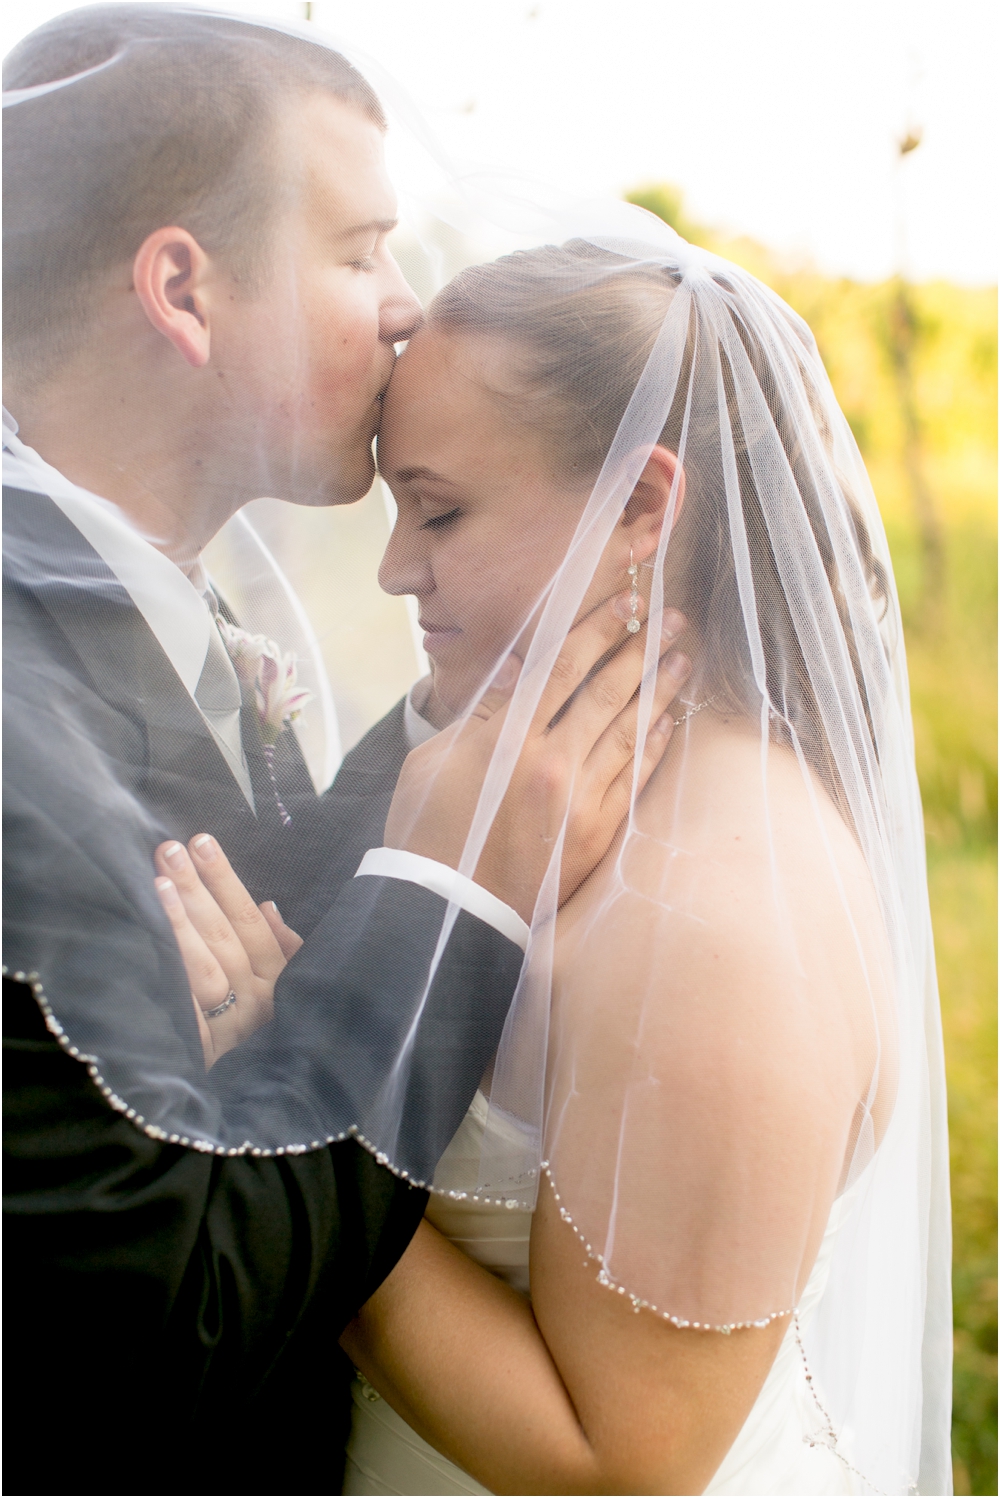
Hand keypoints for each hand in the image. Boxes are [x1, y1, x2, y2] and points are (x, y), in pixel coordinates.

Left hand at [154, 835, 301, 1066]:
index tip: (203, 842)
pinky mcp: (200, 1049)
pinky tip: (149, 936)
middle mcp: (258, 1003)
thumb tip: (269, 906)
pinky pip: (182, 1002)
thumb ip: (286, 951)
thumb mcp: (294, 995)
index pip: (253, 922)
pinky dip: (168, 967)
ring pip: (204, 966)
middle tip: (171, 848)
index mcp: (281, 983)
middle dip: (197, 887)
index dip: (227, 881)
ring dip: (181, 920)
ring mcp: (229, 1027)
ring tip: (159, 878)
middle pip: (225, 936)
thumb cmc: (276, 1042)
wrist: (266, 1112)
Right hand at [384, 596, 689, 920]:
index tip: (626, 602)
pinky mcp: (597, 834)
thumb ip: (482, 714)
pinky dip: (654, 746)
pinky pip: (634, 779)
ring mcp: (580, 800)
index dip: (597, 629)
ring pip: (629, 731)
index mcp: (507, 739)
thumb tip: (517, 669)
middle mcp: (551, 763)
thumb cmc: (429, 833)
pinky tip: (669, 721)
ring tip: (683, 658)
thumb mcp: (434, 762)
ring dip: (659, 690)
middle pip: (606, 691)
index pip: (562, 667)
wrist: (450, 912)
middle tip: (673, 616)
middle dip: (641, 648)